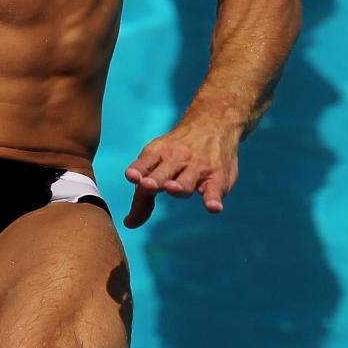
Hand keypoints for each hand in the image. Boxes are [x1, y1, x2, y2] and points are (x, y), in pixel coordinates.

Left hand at [123, 118, 238, 227]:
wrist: (213, 124)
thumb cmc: (178, 153)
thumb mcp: (157, 163)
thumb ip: (143, 194)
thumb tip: (129, 223)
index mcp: (157, 154)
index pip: (145, 164)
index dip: (137, 170)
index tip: (131, 176)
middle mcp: (176, 159)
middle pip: (163, 174)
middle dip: (155, 180)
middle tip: (147, 185)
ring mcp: (198, 168)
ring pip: (186, 181)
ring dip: (179, 186)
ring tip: (173, 189)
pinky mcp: (218, 177)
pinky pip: (215, 190)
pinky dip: (214, 198)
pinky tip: (213, 207)